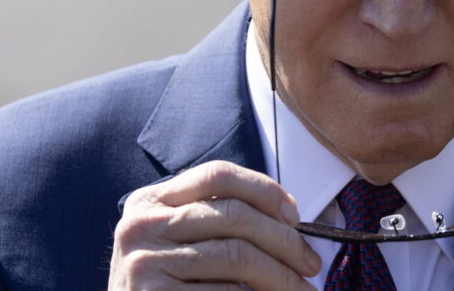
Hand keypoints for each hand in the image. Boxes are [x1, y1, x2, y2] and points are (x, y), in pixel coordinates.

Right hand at [109, 160, 319, 290]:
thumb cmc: (168, 284)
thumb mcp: (180, 240)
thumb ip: (220, 219)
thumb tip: (289, 214)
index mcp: (151, 200)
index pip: (217, 175)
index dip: (263, 188)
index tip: (295, 214)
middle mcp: (141, 225)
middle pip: (233, 215)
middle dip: (285, 240)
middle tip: (312, 264)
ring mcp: (143, 263)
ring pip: (236, 256)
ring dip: (281, 275)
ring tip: (302, 289)